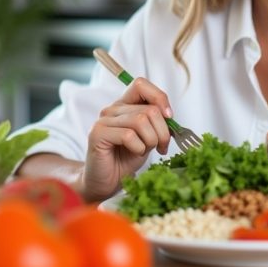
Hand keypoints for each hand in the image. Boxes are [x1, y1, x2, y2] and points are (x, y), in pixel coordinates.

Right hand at [80, 77, 172, 201]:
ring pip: (140, 121)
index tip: (169, 116)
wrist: (107, 181)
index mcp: (125, 105)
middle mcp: (112, 109)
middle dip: (162, 131)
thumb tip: (170, 115)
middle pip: (149, 109)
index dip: (159, 98)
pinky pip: (128, 135)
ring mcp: (103, 120)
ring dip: (151, 140)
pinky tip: (134, 153)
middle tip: (161, 146)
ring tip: (145, 150)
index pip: (141, 85)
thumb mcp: (148, 137)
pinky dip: (138, 147)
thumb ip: (156, 123)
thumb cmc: (127, 159)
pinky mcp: (97, 134)